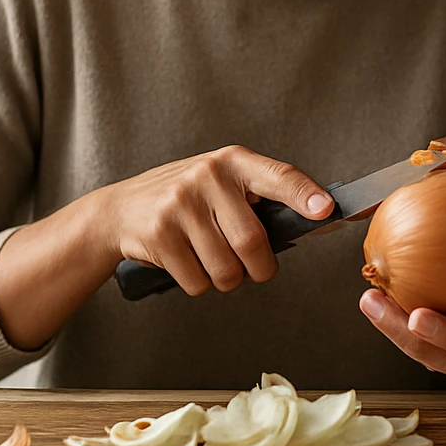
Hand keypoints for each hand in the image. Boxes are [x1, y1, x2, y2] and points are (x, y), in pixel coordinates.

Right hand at [98, 145, 333, 295]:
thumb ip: (264, 198)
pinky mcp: (159, 234)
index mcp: (232, 161)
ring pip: (226, 270)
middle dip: (259, 268)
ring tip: (210, 258)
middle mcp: (207, 176)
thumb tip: (321, 218)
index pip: (278, 176)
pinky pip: (198, 282)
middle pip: (253, 242)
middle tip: (253, 267)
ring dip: (226, 279)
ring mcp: (180, 204)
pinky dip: (198, 283)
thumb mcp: (223, 185)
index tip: (326, 210)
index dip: (304, 195)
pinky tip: (186, 261)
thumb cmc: (187, 200)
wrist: (120, 209)